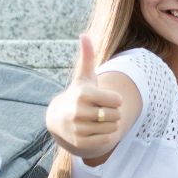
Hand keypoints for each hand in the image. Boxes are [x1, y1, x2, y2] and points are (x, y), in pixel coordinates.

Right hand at [49, 34, 123, 155]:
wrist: (60, 118)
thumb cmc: (79, 95)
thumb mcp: (84, 76)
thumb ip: (87, 56)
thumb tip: (84, 35)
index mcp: (83, 94)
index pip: (117, 100)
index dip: (115, 100)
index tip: (105, 98)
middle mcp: (78, 112)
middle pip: (116, 115)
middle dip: (113, 113)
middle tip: (100, 110)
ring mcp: (78, 128)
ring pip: (112, 128)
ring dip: (109, 124)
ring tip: (97, 120)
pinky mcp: (80, 142)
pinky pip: (106, 140)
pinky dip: (105, 136)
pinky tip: (94, 130)